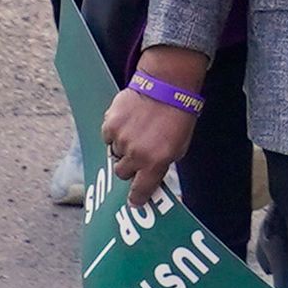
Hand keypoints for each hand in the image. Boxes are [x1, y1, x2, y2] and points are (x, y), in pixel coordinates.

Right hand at [100, 66, 198, 201]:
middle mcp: (136, 154)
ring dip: (123, 148)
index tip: (135, 201)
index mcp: (155, 162)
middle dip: (130, 167)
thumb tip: (150, 179)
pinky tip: (129, 122)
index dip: (137, 198)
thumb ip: (162, 164)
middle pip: (122, 173)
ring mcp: (120, 140)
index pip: (140, 191)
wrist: (166, 86)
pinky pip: (107, 137)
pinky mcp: (109, 124)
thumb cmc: (178, 117)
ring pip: (114, 154)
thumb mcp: (179, 147)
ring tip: (137, 132)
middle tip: (139, 154)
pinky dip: (115, 133)